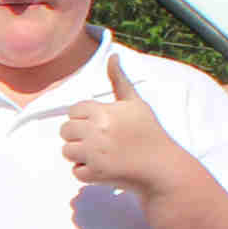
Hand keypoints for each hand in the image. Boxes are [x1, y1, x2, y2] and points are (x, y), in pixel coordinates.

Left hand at [60, 55, 186, 192]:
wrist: (162, 166)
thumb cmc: (150, 132)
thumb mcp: (135, 103)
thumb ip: (119, 80)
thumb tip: (112, 55)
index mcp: (103, 111)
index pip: (73, 111)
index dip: (83, 118)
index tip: (99, 125)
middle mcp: (95, 130)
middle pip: (65, 131)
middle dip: (78, 136)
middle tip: (99, 141)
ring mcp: (93, 153)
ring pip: (67, 151)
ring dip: (80, 154)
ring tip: (101, 154)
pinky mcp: (95, 174)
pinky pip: (76, 171)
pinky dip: (86, 172)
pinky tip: (104, 167)